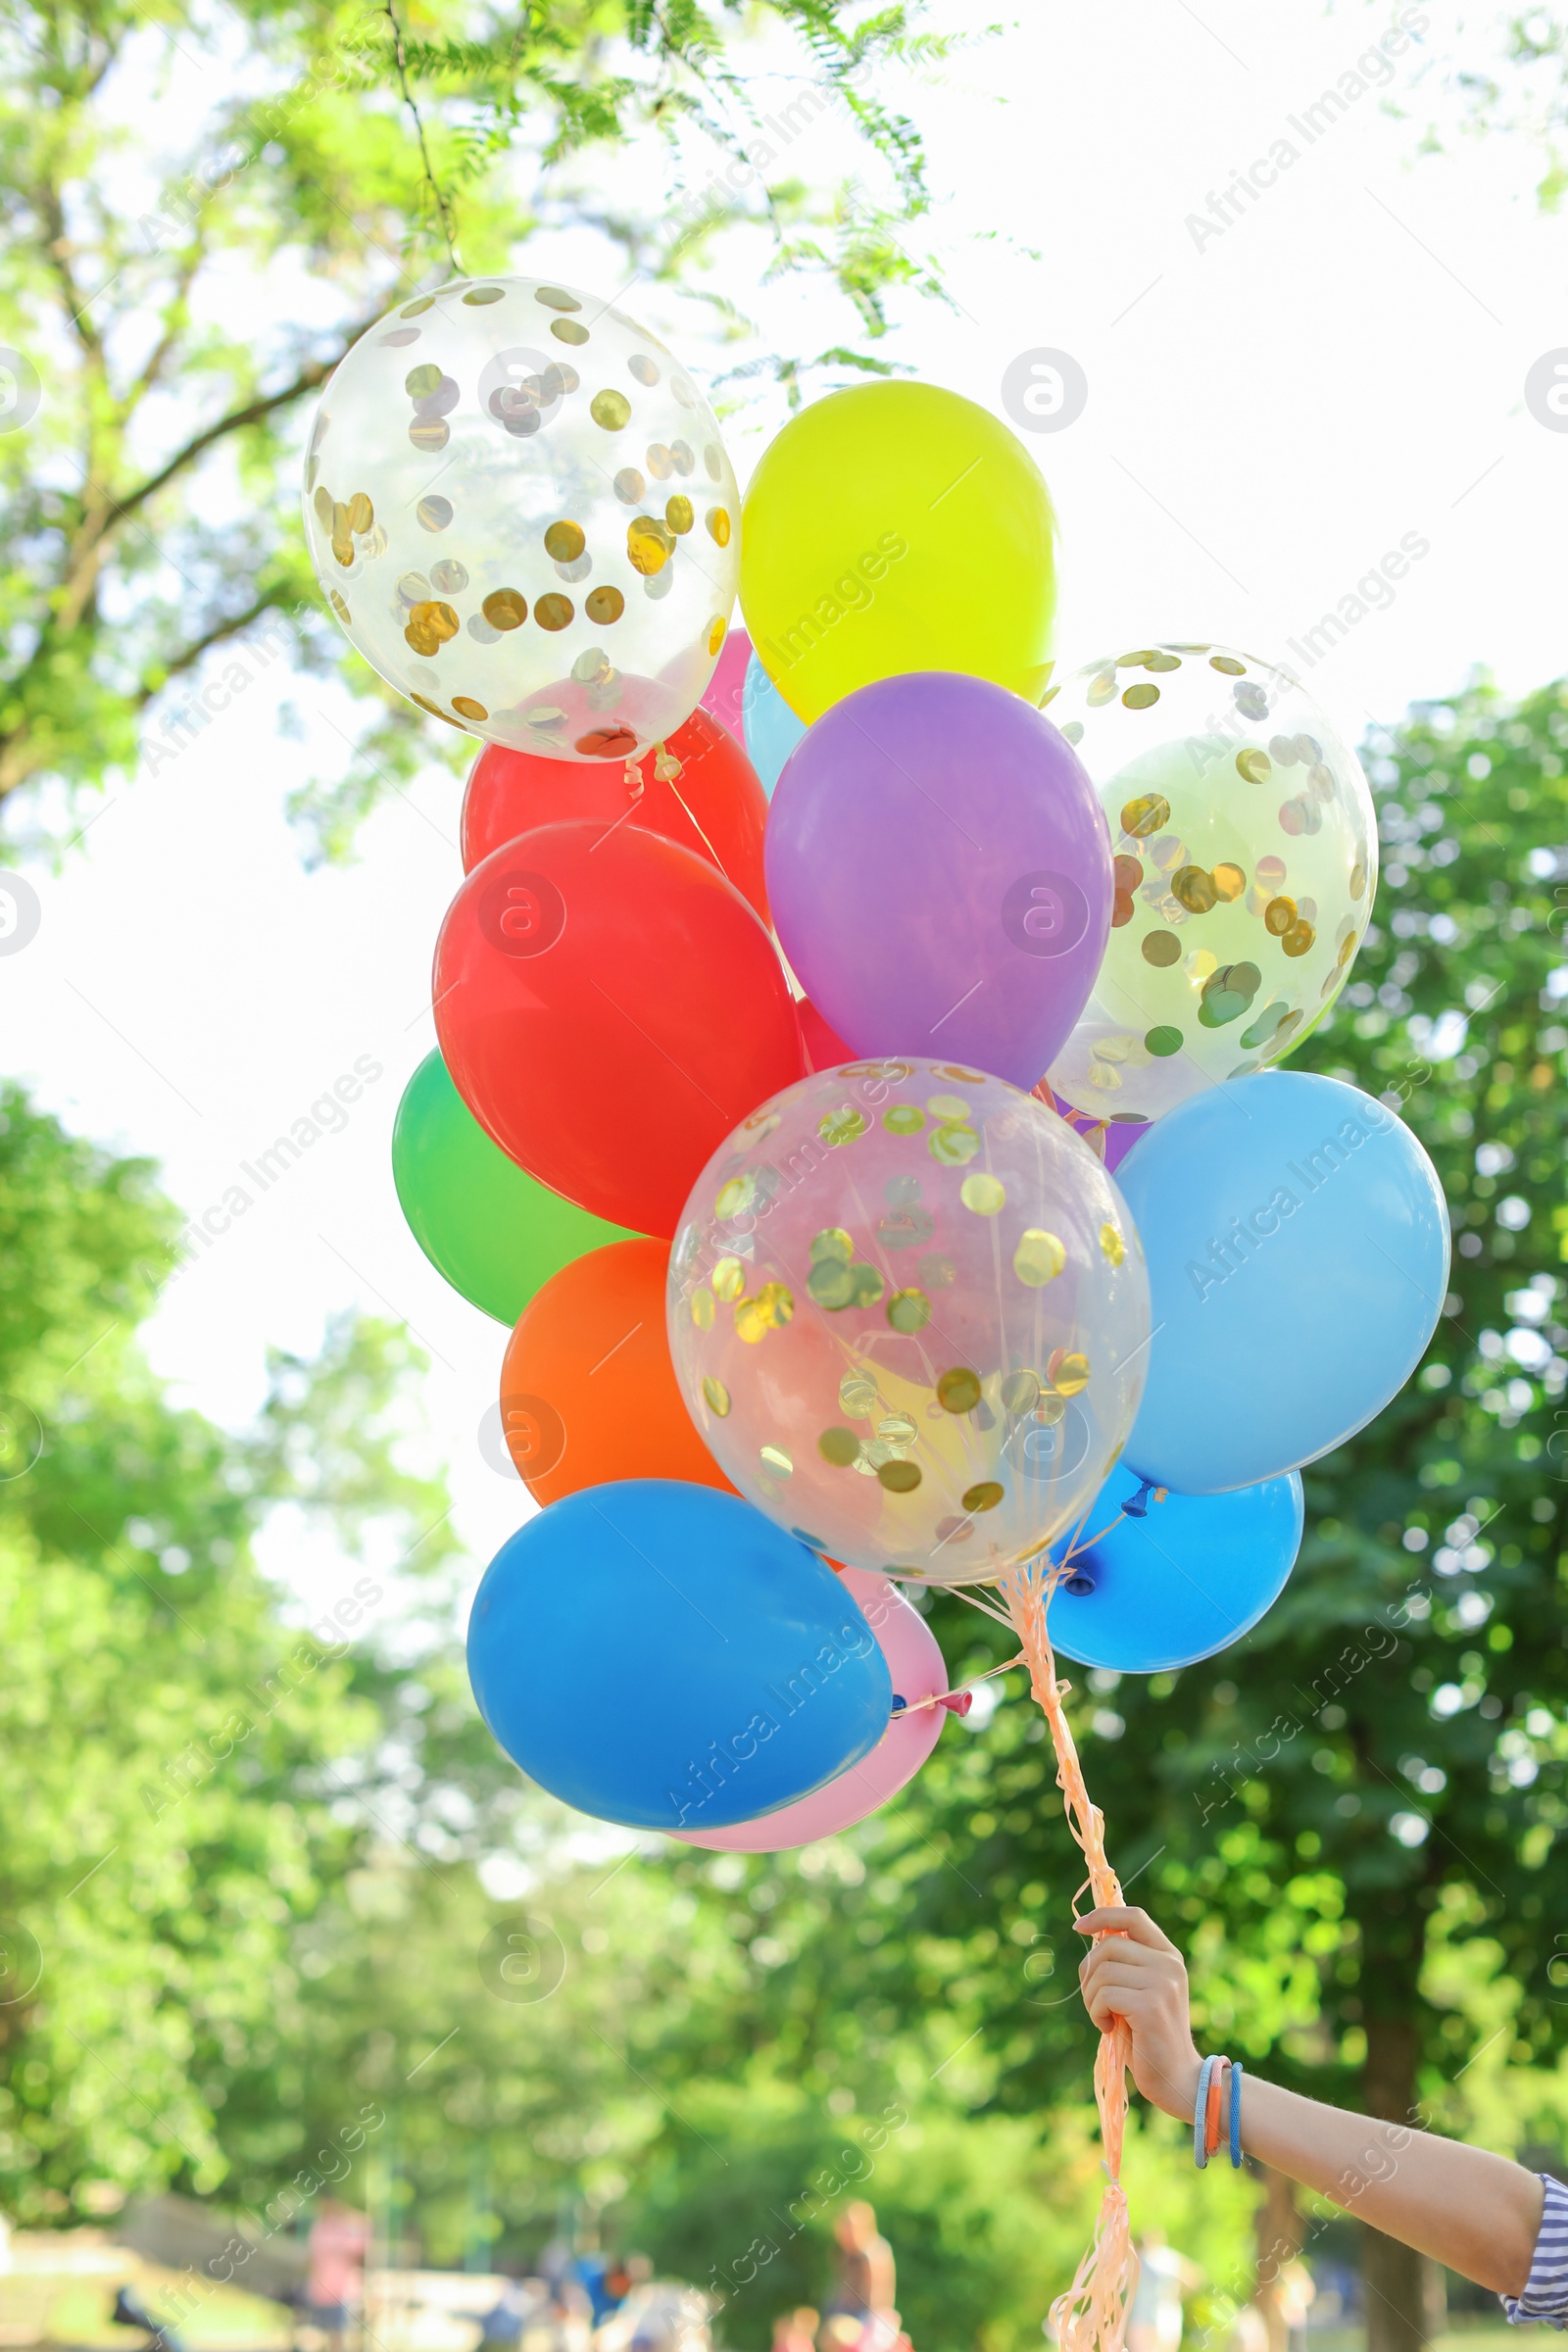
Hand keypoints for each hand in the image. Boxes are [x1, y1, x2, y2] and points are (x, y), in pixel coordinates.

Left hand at [1074, 1905, 1201, 2121]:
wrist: (1177, 2078)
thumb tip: (1092, 1933)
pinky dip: (1096, 2012)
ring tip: (1104, 2017)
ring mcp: (1162, 1983)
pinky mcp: (1150, 2005)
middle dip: (1089, 1972)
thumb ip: (1126, 1963)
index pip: (1133, 1916)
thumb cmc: (1150, 2035)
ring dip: (1091, 1996)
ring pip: (1102, 1970)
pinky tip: (1109, 2028)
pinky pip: (1104, 1995)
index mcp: (1169, 1955)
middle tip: (1095, 2001)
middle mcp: (1169, 1964)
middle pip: (1108, 1945)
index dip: (1102, 1916)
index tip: (1078, 1927)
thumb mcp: (1141, 1990)